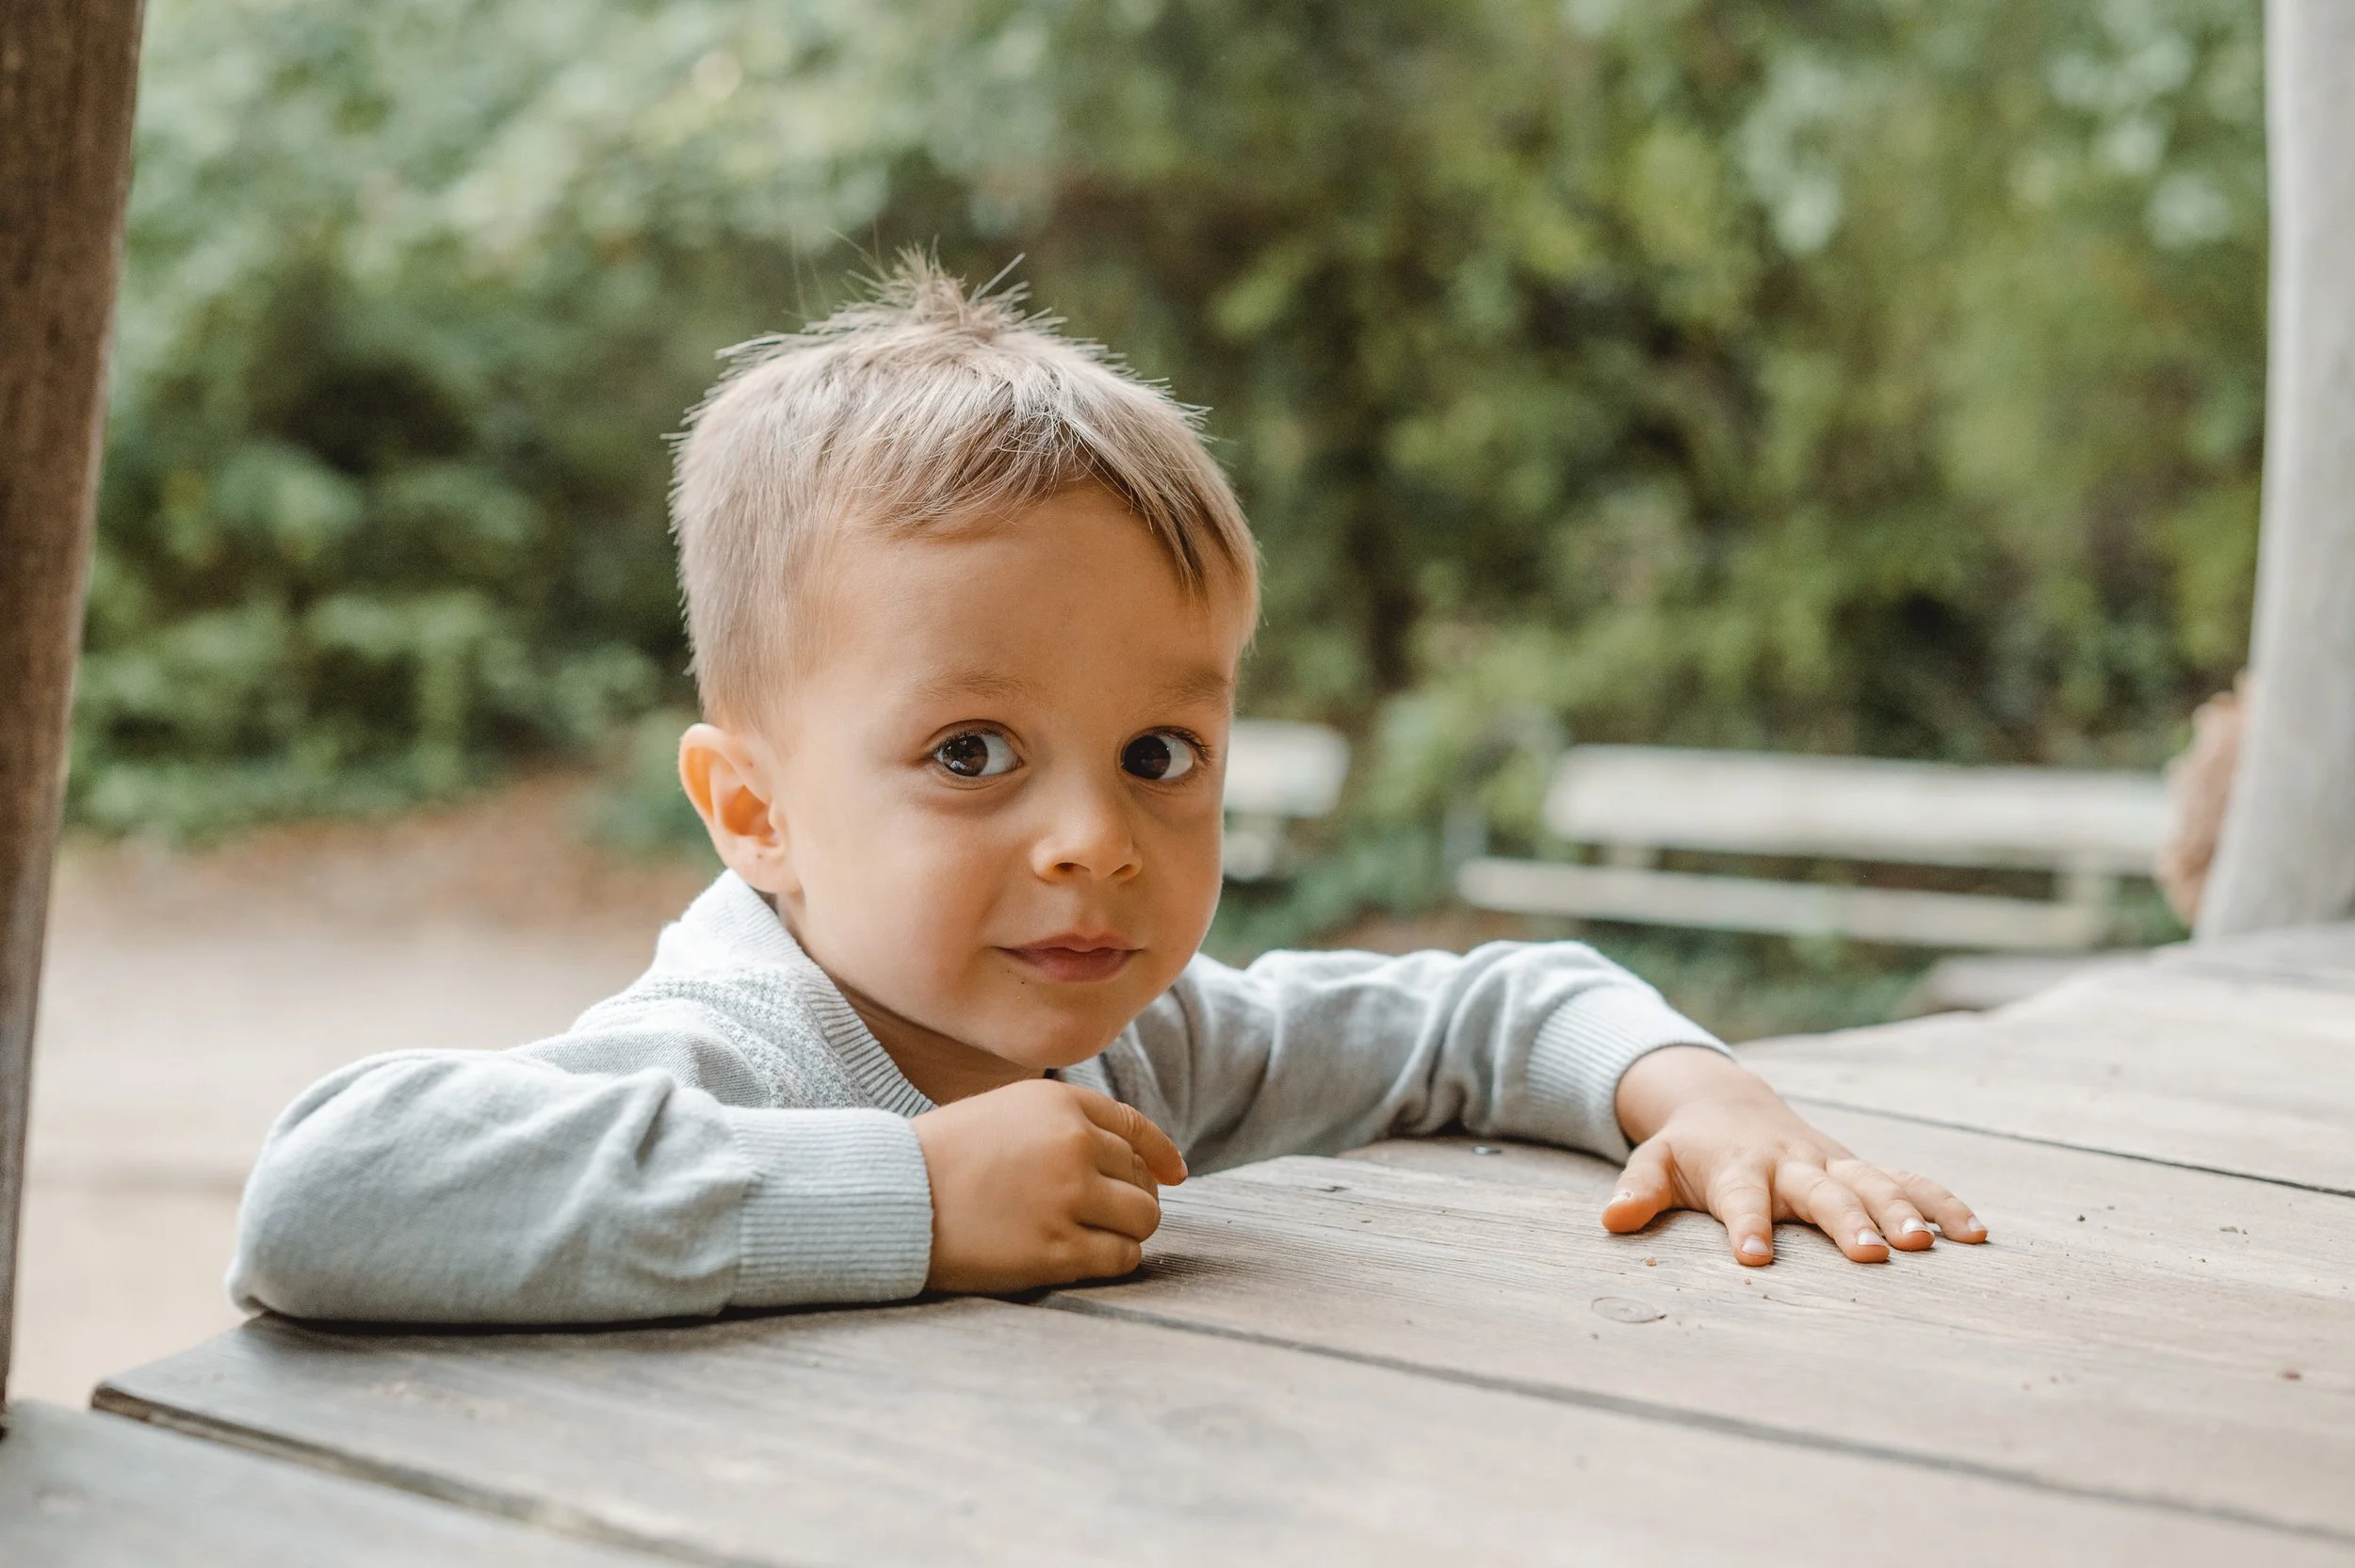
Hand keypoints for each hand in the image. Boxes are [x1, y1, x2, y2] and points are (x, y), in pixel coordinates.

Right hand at [911, 1078, 1187, 1292]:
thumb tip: (1133, 1158)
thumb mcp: (1006, 1113)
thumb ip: (1064, 1125)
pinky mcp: (1058, 1249)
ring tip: (1089, 1237)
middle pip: (1140, 1178)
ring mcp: (1068, 1198)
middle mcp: (1072, 1144)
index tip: (1173, 1175)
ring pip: (1142, 1218)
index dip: (1159, 1155)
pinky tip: (1083, 1258)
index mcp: (1060, 1103)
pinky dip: (1112, 1260)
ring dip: (1125, 1231)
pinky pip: (1121, 1258)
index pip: (1134, 1127)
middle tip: (1101, 1216)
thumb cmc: (944, 1158)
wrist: (893, 1197)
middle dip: (1130, 1198)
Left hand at [1602, 1045, 1987, 1264]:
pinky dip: (1941, 1202)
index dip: (1746, 1226)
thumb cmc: (1688, 1150)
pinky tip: (1976, 1234)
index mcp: (1738, 1168)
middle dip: (1846, 1221)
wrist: (1726, 1104)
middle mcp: (1792, 1164)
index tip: (1753, 1259)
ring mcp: (1832, 1164)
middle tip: (1872, 1255)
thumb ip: (1636, 1190)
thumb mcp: (1654, 1164)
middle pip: (1823, 1192)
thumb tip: (1611, 1221)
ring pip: (1874, 1184)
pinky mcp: (1858, 1168)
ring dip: (1904, 1212)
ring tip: (1930, 1246)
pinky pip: (1908, 1181)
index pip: (1741, 1200)